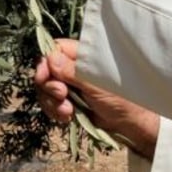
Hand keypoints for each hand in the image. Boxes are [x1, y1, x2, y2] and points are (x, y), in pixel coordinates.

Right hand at [34, 39, 158, 158]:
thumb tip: (51, 58)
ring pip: (45, 90)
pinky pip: (50, 104)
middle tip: (63, 95)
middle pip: (46, 71)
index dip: (45, 63)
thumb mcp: (95, 84)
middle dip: (49, 87)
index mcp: (82, 56)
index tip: (44, 77)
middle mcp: (72, 68)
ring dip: (52, 103)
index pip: (54, 50)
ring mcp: (69, 85)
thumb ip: (72, 72)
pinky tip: (67, 117)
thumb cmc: (120, 97)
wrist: (127, 122)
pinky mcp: (67, 101)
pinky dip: (55, 112)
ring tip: (68, 111)